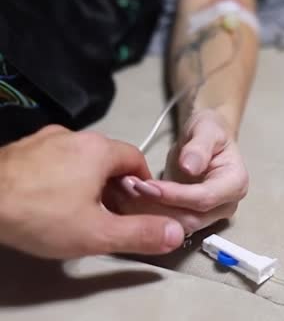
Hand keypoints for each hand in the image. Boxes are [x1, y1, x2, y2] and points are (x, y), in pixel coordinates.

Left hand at [0, 125, 184, 258]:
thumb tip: (176, 232)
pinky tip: (48, 198)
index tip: (138, 204)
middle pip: (108, 159)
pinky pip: (53, 159)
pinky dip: (60, 175)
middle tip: (109, 214)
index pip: (136, 159)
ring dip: (87, 180)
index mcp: (99, 149)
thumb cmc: (40, 215)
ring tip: (77, 209)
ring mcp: (45, 139)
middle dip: (114, 185)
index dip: (142, 183)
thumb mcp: (97, 233)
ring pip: (80, 158)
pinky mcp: (21, 148)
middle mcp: (74, 136)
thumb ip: (140, 233)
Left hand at [123, 109, 248, 233]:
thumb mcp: (206, 129)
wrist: (204, 138)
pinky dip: (147, 215)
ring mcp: (209, 215)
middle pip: (190, 218)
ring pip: (176, 226)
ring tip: (126, 193)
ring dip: (149, 214)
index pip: (204, 198)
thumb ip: (200, 147)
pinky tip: (129, 200)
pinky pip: (168, 224)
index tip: (148, 185)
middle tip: (130, 189)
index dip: (175, 195)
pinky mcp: (191, 218)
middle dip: (158, 207)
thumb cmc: (208, 130)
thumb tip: (190, 167)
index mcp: (235, 184)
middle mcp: (225, 206)